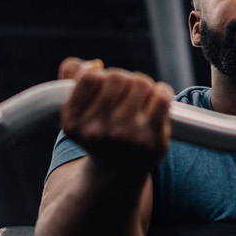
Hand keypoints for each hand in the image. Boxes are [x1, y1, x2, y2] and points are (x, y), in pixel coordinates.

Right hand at [58, 58, 173, 177]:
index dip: (99, 76)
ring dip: (142, 86)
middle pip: (117, 78)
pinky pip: (161, 97)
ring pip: (140, 83)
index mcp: (73, 124)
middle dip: (123, 81)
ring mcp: (127, 138)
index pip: (90, 77)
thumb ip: (72, 76)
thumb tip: (95, 64)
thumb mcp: (76, 108)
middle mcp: (98, 133)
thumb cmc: (98, 130)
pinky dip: (162, 92)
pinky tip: (156, 101)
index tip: (102, 88)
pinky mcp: (153, 141)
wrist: (118, 171)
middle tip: (124, 94)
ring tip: (139, 99)